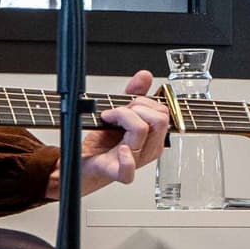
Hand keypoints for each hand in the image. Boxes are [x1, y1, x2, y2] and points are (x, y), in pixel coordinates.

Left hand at [74, 70, 171, 192]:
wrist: (86, 162)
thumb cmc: (105, 142)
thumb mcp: (121, 113)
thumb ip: (134, 94)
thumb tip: (145, 76)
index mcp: (154, 136)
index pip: (163, 111)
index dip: (143, 102)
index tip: (125, 105)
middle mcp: (149, 148)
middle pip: (159, 119)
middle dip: (136, 106)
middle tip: (117, 112)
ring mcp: (136, 161)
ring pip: (142, 129)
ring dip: (122, 116)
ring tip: (108, 120)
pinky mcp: (118, 172)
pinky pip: (128, 169)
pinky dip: (125, 157)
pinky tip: (120, 149)